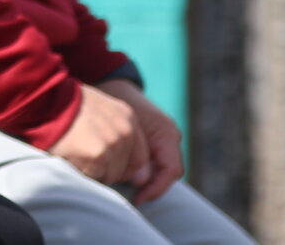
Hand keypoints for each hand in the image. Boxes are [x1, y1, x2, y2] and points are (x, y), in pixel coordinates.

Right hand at [47, 82, 148, 187]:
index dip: (124, 166)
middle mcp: (125, 131)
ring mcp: (112, 143)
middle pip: (127, 169)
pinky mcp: (98, 155)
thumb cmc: (66, 106)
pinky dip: (85, 174)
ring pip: (112, 176)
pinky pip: (97, 178)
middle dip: (110, 171)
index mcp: (128, 118)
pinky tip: (73, 159)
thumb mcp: (100, 109)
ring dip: (97, 173)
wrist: (45, 101)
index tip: (107, 165)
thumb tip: (125, 161)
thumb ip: (115, 129)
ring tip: (79, 156)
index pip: (140, 156)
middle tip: (88, 160)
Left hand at [97, 79, 183, 202]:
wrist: (113, 87)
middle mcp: (170, 137)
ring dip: (147, 182)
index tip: (137, 197)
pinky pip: (155, 165)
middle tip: (131, 196)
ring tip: (127, 189)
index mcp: (166, 133)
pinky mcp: (155, 143)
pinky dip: (144, 175)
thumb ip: (136, 153)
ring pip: (163, 171)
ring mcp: (165, 140)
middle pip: (168, 174)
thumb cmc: (117, 104)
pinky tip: (127, 179)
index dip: (156, 188)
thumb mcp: (125, 128)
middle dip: (151, 187)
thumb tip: (141, 180)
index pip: (171, 170)